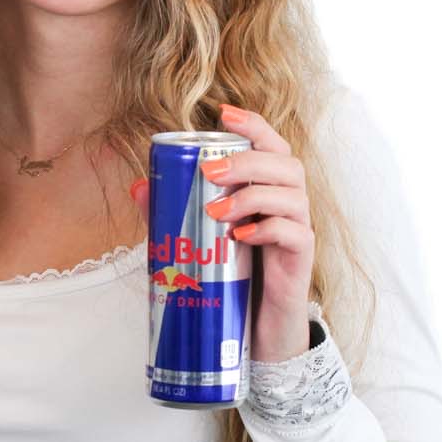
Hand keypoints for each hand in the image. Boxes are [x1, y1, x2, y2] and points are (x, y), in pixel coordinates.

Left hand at [128, 103, 314, 360]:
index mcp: (268, 188)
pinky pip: (294, 233)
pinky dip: (268, 229)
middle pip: (285, 164)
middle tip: (210, 172)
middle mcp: (289, 202)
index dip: (254, 124)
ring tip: (216, 210)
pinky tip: (241, 237)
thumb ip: (171, 213)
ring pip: (291, 195)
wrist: (258, 329)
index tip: (225, 112)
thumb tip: (139, 187)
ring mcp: (299, 229)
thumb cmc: (233, 273)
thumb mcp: (198, 238)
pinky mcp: (302, 259)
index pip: (271, 145)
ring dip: (252, 195)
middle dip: (247, 161)